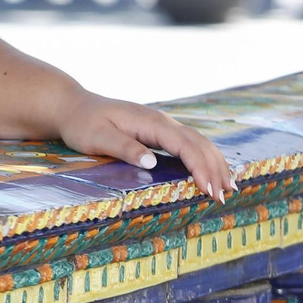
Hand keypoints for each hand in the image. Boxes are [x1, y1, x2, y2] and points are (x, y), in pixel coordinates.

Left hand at [55, 91, 237, 202]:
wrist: (72, 106)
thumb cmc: (82, 123)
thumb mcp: (97, 137)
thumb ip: (124, 148)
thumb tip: (152, 162)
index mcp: (150, 122)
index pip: (184, 145)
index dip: (200, 167)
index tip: (209, 190)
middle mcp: (161, 121)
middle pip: (199, 143)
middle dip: (215, 168)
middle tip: (224, 196)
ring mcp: (161, 125)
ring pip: (198, 142)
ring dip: (215, 163)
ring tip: (230, 188)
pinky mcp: (158, 132)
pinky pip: (189, 144)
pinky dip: (205, 158)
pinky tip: (212, 172)